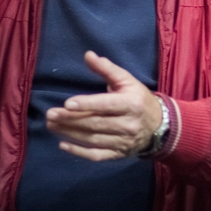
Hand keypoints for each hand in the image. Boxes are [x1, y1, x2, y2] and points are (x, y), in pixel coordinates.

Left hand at [46, 51, 163, 160]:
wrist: (160, 125)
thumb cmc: (139, 99)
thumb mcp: (127, 81)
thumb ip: (107, 69)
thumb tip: (88, 55)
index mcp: (131, 103)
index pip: (106, 105)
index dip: (87, 104)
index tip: (67, 103)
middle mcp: (129, 124)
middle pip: (95, 123)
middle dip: (70, 119)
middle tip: (50, 114)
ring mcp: (124, 141)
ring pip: (93, 139)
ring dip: (70, 133)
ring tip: (52, 125)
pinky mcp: (119, 154)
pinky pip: (97, 155)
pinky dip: (79, 152)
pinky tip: (63, 145)